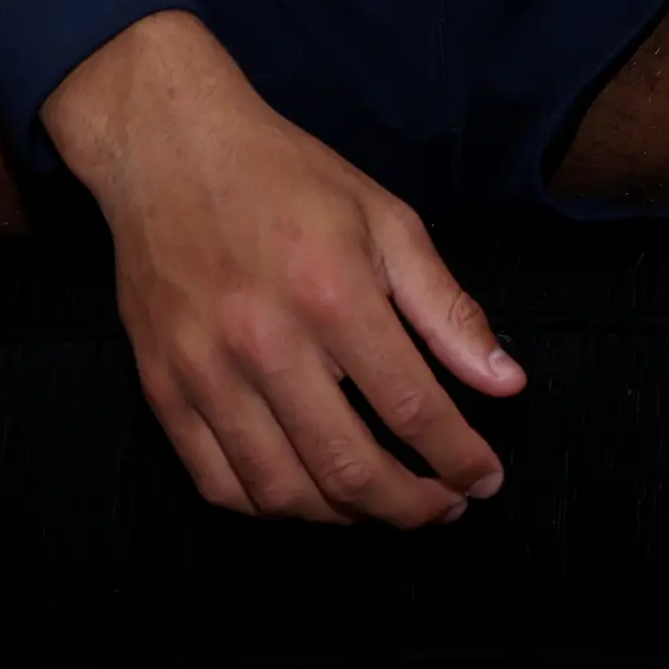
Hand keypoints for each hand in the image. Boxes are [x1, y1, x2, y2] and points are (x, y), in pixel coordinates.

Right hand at [42, 10, 527, 526]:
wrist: (168, 150)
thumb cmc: (288, 179)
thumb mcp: (385, 220)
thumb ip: (446, 308)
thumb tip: (506, 383)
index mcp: (333, 293)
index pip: (411, 409)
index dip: (458, 459)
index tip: (486, 480)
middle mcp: (264, 343)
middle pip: (348, 468)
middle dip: (412, 507)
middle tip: (446, 507)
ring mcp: (204, 374)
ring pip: (282, 492)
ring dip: (346, 518)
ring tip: (385, 505)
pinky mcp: (161, 390)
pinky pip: (218, 484)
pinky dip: (271, 507)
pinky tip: (309, 495)